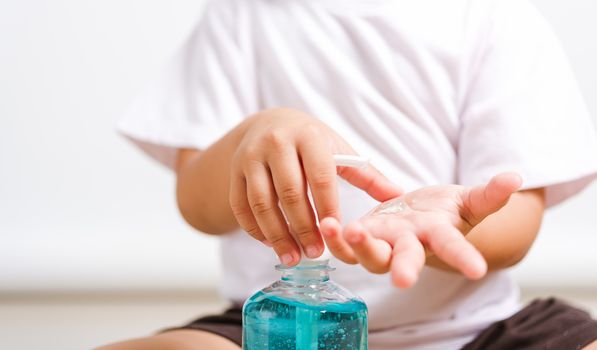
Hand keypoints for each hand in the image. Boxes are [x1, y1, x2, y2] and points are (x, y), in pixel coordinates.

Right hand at [228, 108, 401, 265]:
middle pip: (289, 192)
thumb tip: (397, 196)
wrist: (269, 123)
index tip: (336, 233)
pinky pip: (240, 206)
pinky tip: (270, 244)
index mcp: (308, 136)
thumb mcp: (338, 150)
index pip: (320, 176)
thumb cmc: (311, 141)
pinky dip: (254, 229)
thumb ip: (366, 175)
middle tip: (316, 253)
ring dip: (277, 234)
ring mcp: (250, 157)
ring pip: (261, 202)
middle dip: (303, 227)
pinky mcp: (233, 171)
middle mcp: (276, 143)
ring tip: (292, 258)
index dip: (328, 207)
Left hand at [320, 172, 521, 286]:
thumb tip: (516, 178)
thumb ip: (488, 194)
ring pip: (371, 255)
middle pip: (407, 260)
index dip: (464, 258)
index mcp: (437, 236)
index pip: (454, 247)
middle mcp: (410, 245)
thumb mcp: (468, 201)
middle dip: (404, 268)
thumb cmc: (444, 212)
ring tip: (346, 230)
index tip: (477, 272)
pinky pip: (347, 245)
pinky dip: (336, 238)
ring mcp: (385, 243)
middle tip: (402, 279)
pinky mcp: (364, 237)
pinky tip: (326, 224)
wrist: (419, 217)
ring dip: (357, 247)